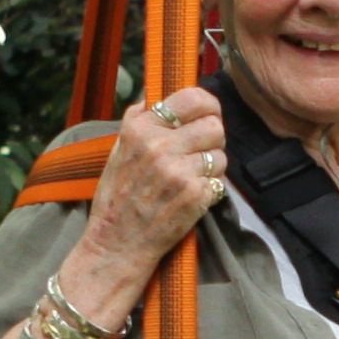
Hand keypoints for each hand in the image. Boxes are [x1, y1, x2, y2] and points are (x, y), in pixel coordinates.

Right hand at [78, 84, 232, 279]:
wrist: (117, 243)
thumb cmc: (117, 197)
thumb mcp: (118, 149)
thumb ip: (139, 119)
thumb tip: (156, 94)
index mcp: (141, 129)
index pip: (192, 98)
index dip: (207, 105)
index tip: (206, 113)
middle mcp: (160, 146)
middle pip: (214, 125)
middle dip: (212, 137)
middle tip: (200, 150)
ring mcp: (180, 172)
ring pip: (220, 153)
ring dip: (212, 164)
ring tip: (192, 176)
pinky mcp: (195, 196)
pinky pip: (220, 180)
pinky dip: (211, 187)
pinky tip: (192, 195)